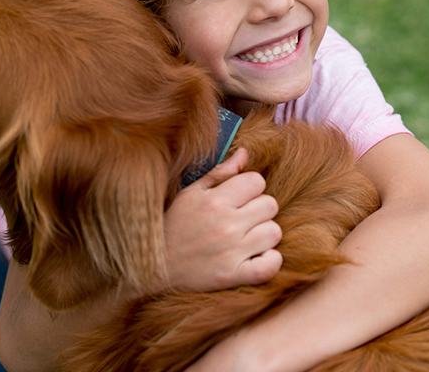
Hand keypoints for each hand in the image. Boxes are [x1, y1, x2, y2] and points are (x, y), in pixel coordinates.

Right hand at [163, 148, 282, 291]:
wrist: (154, 267)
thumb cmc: (174, 226)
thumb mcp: (190, 194)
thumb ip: (220, 173)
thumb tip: (245, 153)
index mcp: (215, 201)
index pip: (257, 181)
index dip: (250, 188)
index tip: (239, 198)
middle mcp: (226, 225)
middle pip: (270, 205)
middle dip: (259, 209)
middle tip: (243, 218)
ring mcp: (232, 252)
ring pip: (274, 232)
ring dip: (264, 234)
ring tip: (247, 238)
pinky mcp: (234, 276)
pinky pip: (271, 264)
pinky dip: (269, 260)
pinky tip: (256, 257)